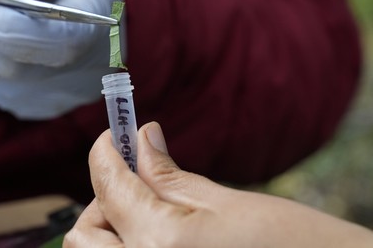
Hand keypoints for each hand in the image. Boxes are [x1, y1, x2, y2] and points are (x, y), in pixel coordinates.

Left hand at [64, 122, 372, 247]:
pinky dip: (124, 246)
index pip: (108, 186)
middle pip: (84, 234)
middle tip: (135, 182)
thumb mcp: (223, 202)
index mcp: (161, 244)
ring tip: (148, 212)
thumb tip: (140, 137)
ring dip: (109, 228)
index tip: (111, 136)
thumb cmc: (288, 242)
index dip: (104, 152)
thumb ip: (168, 173)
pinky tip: (154, 233)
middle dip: (103, 200)